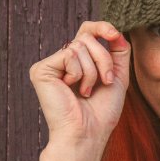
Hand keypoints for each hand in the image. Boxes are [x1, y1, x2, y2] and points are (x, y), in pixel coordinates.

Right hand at [28, 20, 130, 148]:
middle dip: (103, 58)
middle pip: (87, 37)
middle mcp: (62, 61)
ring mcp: (51, 65)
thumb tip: (115, 30)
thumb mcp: (117, 77)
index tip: (113, 33)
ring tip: (86, 91)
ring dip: (92, 71)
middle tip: (105, 82)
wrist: (87, 133)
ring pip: (80, 45)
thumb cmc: (101, 112)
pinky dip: (78, 73)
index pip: (87, 31)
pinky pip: (69, 54)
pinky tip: (72, 90)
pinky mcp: (41, 69)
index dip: (101, 27)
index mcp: (78, 62)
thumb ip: (118, 52)